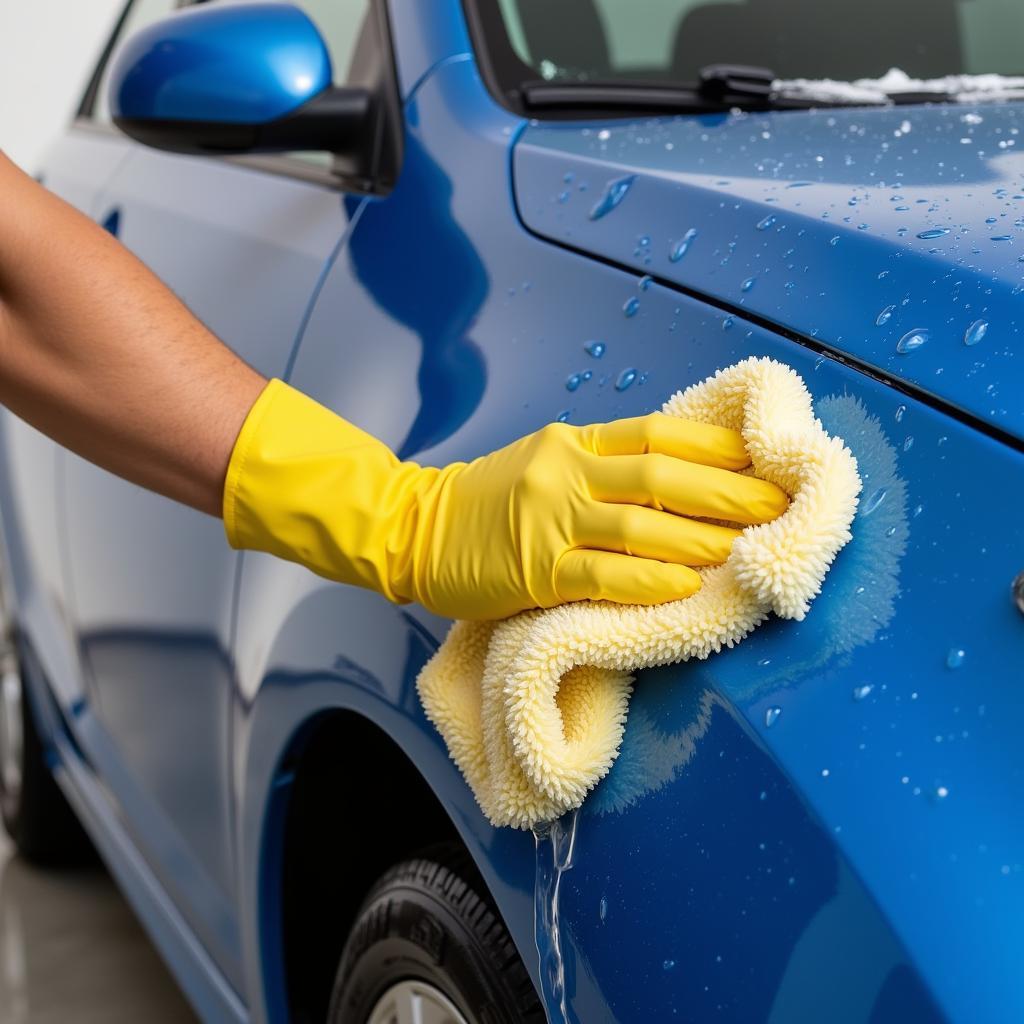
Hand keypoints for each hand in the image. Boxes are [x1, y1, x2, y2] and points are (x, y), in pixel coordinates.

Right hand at [224, 383, 788, 618]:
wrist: (413, 526)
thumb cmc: (488, 499)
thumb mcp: (546, 461)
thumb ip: (602, 465)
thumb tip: (679, 480)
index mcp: (575, 442)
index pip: (659, 433)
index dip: (718, 447)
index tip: (768, 460)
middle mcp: (567, 470)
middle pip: (662, 475)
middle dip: (729, 492)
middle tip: (782, 508)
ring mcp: (549, 519)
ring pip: (640, 524)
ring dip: (701, 538)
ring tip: (750, 550)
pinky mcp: (533, 569)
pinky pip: (601, 575)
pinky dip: (648, 580)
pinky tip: (686, 586)